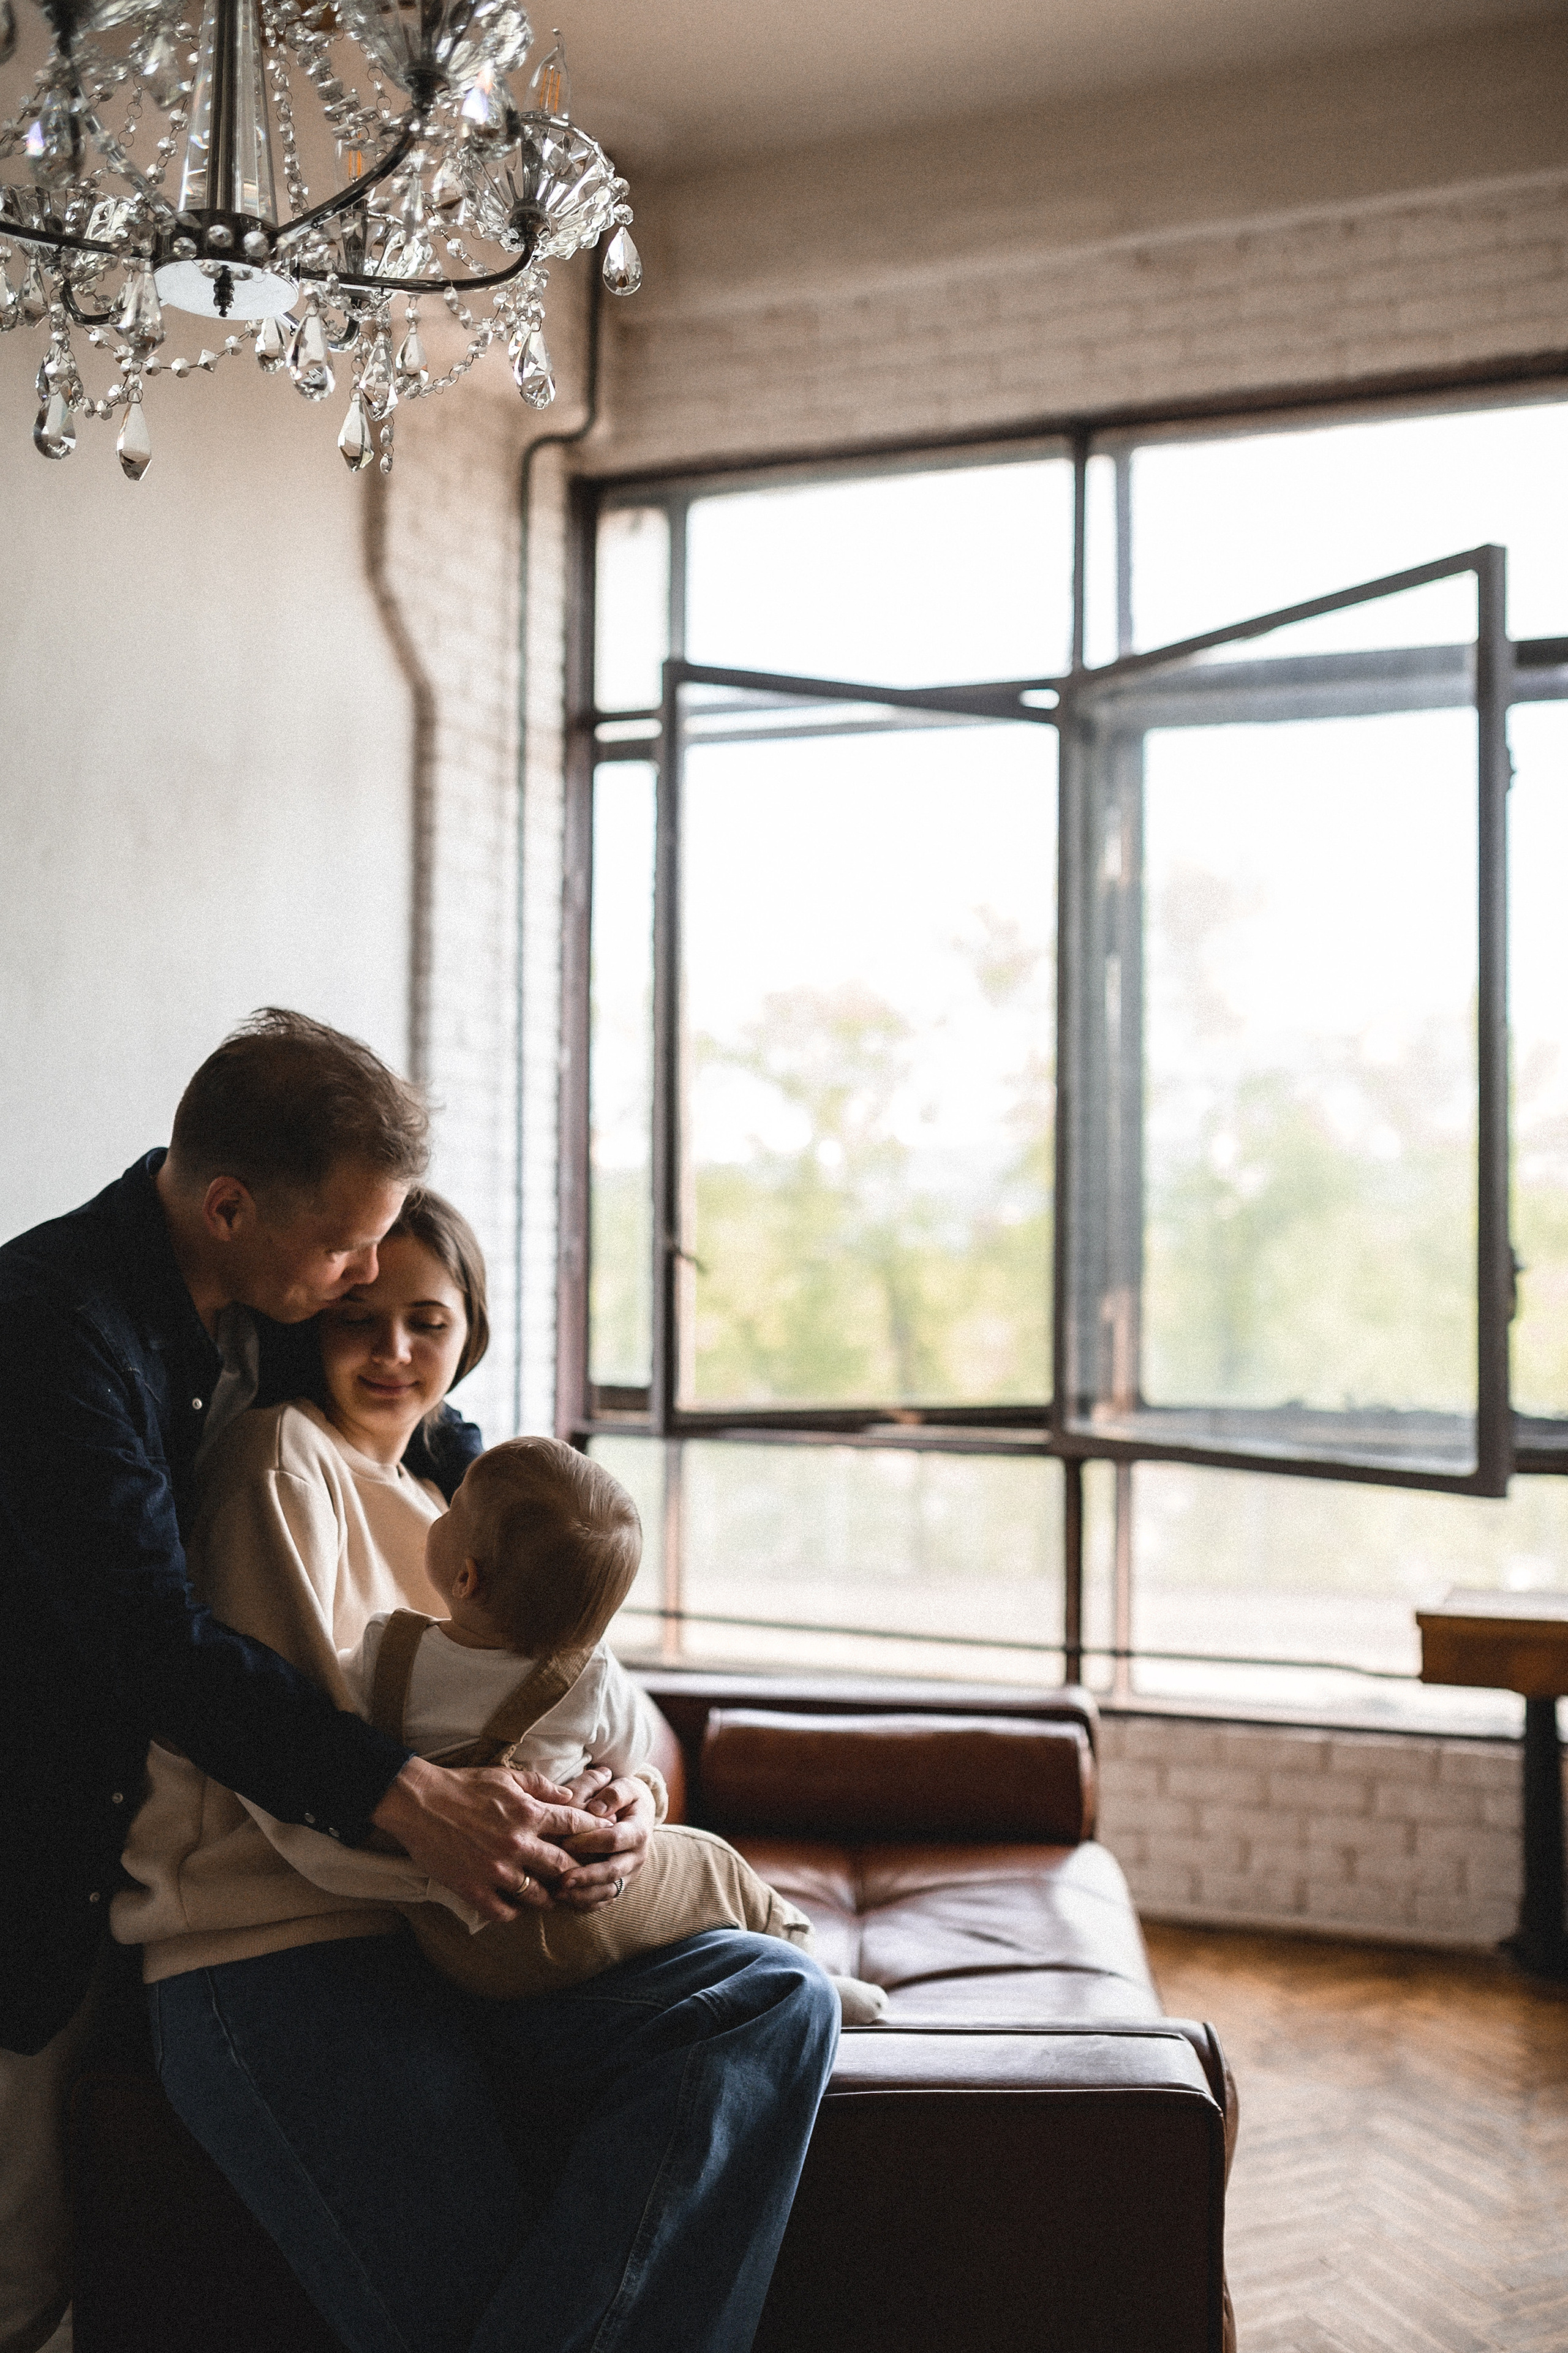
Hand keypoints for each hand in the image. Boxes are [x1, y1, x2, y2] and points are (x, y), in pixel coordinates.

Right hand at [370, 1755, 607, 1923]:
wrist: (419, 1802)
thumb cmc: (464, 1785)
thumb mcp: (506, 1777)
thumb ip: (541, 1786)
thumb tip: (569, 1796)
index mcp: (527, 1813)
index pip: (574, 1825)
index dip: (595, 1831)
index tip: (608, 1837)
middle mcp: (516, 1844)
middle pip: (562, 1866)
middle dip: (577, 1872)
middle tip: (584, 1877)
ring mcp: (495, 1870)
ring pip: (537, 1895)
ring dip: (548, 1897)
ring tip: (554, 1898)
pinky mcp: (473, 1888)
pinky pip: (503, 1911)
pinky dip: (514, 1912)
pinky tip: (517, 1906)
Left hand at [548, 1777, 654, 1911]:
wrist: (638, 1811)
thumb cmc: (625, 1796)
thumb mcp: (625, 1786)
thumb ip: (613, 1793)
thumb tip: (596, 1810)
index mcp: (639, 1831)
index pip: (614, 1839)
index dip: (590, 1841)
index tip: (565, 1841)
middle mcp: (637, 1856)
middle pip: (613, 1871)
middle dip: (587, 1877)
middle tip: (561, 1880)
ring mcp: (630, 1873)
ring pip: (609, 1891)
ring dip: (584, 1894)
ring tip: (559, 1894)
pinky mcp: (620, 1884)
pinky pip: (604, 1900)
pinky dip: (586, 1903)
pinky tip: (565, 1900)